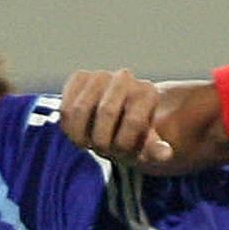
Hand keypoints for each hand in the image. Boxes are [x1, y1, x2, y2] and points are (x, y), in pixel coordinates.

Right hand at [59, 69, 177, 172]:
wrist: (117, 120)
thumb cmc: (133, 136)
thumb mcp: (147, 146)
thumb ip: (155, 150)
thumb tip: (164, 155)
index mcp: (148, 93)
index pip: (134, 121)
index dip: (124, 144)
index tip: (122, 152)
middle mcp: (125, 78)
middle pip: (106, 111)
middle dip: (102, 139)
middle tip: (103, 150)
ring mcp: (100, 75)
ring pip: (80, 109)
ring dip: (81, 134)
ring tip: (89, 144)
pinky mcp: (79, 77)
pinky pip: (64, 107)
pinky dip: (68, 127)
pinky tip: (78, 134)